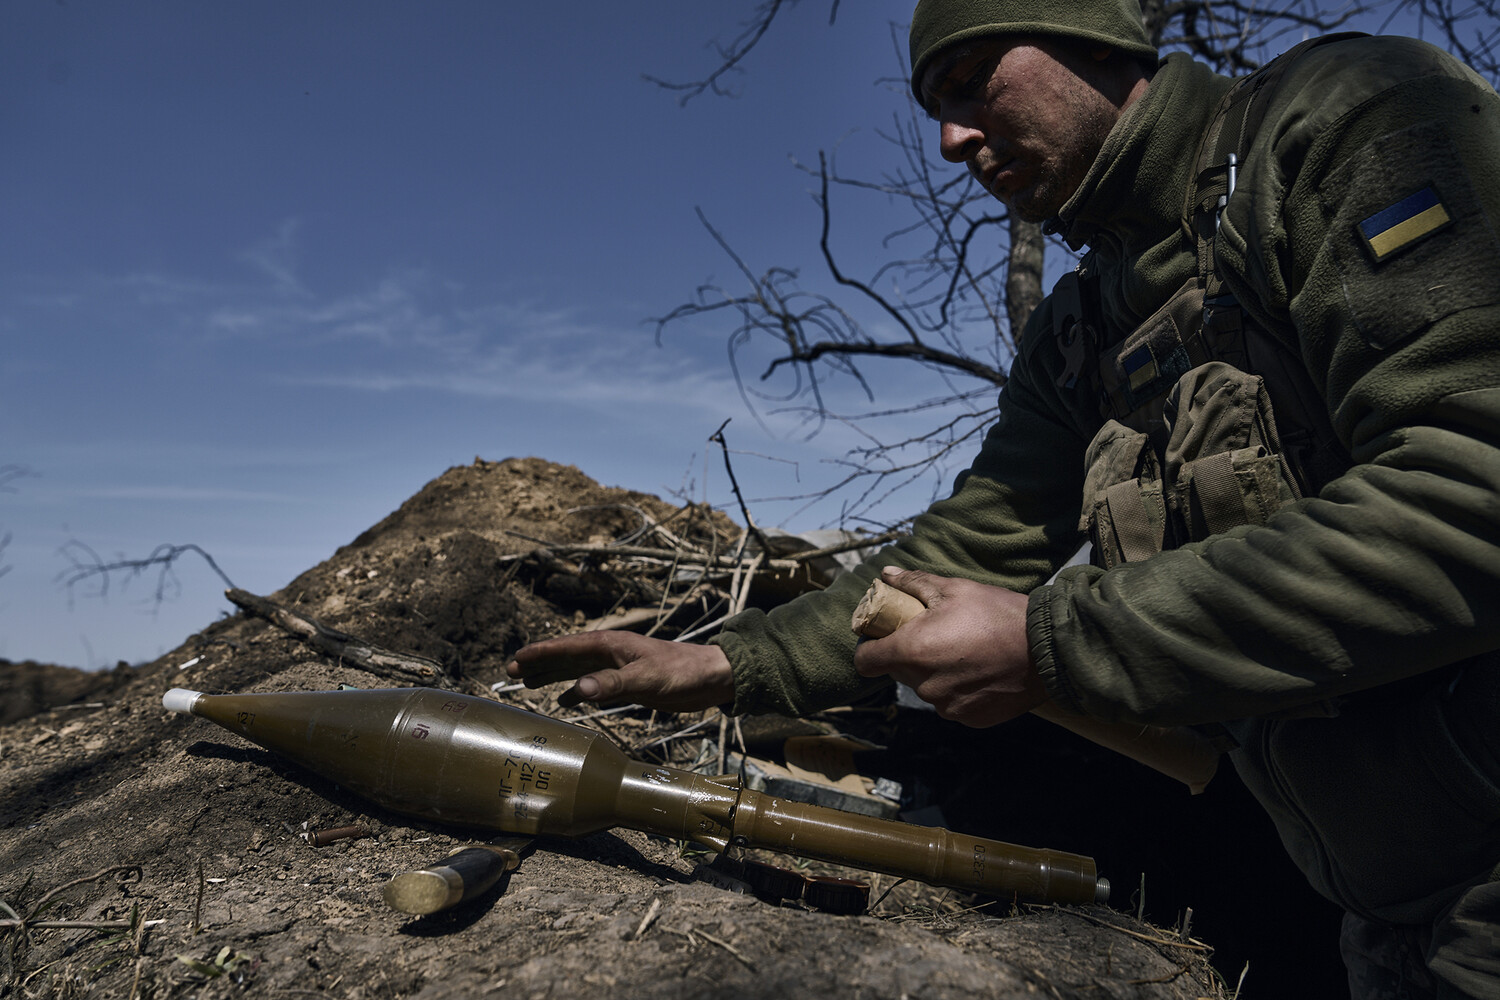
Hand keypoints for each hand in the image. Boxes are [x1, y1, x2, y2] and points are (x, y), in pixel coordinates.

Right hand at [505, 632, 735, 711]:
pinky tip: (565, 701)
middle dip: (539, 664)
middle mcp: (611, 653)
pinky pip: (593, 684)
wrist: (713, 677)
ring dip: (553, 676)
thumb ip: (612, 684)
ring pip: (576, 670)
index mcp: (611, 645)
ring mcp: (619, 667)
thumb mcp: (647, 679)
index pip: (567, 647)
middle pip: (566, 657)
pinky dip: (576, 691)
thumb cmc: (683, 672)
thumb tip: (575, 689)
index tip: (515, 660)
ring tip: (527, 684)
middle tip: (510, 672)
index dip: (540, 653)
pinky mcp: (628, 682)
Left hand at [853, 566, 1046, 727]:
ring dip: (934, 672)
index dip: (870, 647)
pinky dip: (957, 689)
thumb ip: (914, 584)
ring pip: (925, 687)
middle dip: (908, 654)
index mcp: (912, 651)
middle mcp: (924, 685)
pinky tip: (979, 671)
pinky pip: (950, 703)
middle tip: (934, 634)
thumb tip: (886, 575)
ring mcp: (946, 706)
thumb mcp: (955, 589)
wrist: (1047, 650)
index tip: (884, 636)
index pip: (866, 660)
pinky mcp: (968, 719)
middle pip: (898, 671)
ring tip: (963, 651)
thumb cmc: (997, 614)